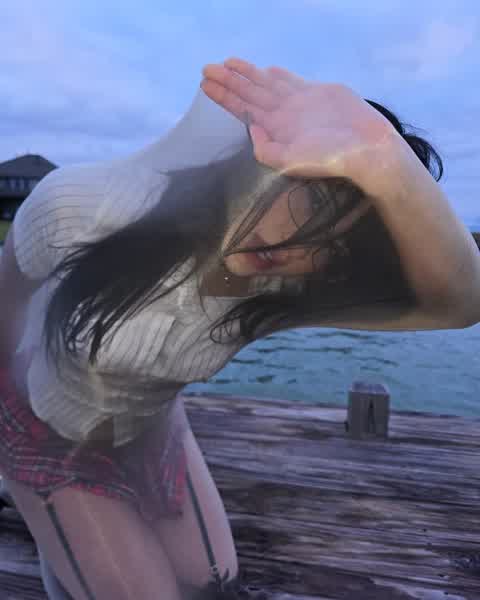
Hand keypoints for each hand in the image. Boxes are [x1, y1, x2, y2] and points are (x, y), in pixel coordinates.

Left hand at [201, 57, 400, 184]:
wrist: (364, 148)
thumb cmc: (326, 157)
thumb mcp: (288, 161)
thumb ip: (265, 148)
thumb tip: (250, 128)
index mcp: (274, 130)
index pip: (243, 110)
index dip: (224, 97)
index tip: (205, 85)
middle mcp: (283, 116)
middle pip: (250, 94)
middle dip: (229, 82)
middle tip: (206, 68)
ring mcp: (299, 103)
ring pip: (266, 84)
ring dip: (247, 74)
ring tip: (227, 63)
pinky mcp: (317, 93)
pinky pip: (292, 82)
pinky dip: (279, 76)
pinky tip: (267, 70)